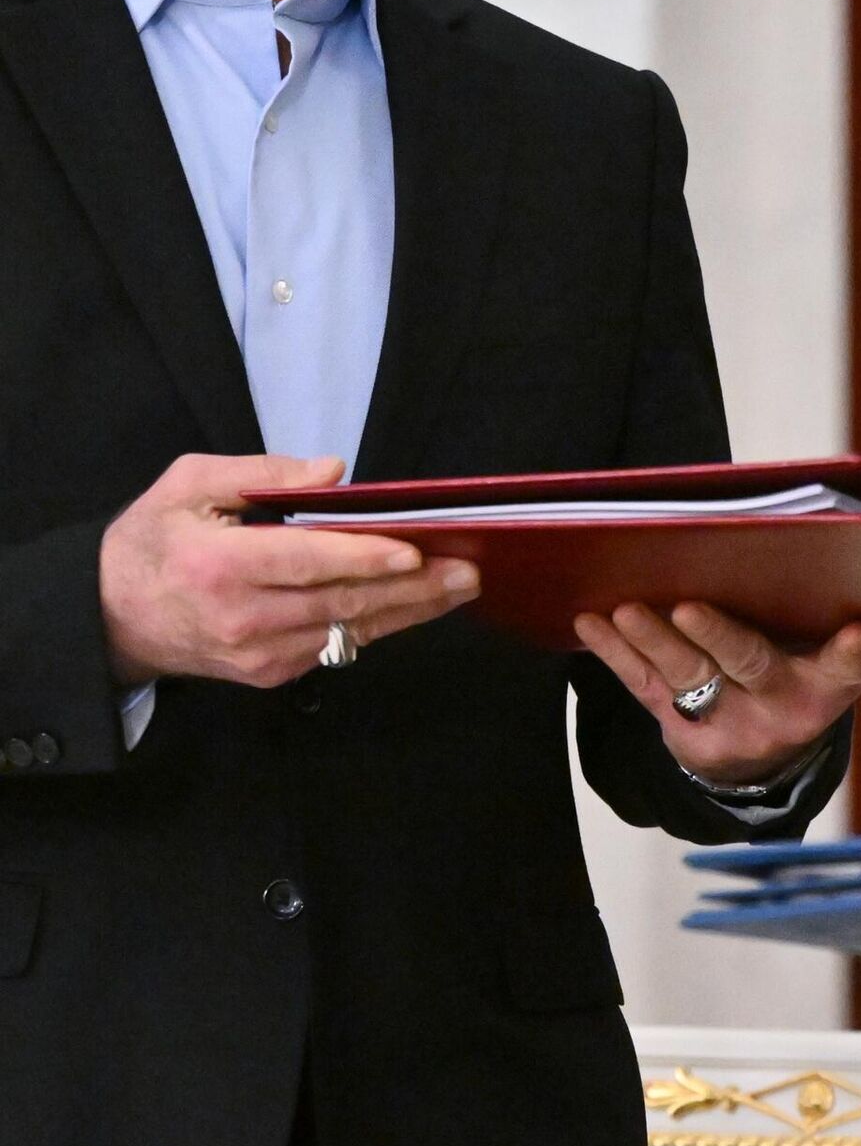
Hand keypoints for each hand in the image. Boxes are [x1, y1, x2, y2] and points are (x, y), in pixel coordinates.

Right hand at [98, 453, 481, 685]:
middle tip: (466, 570)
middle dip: (412, 588)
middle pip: (341, 602)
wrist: (108, 618)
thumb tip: (332, 472)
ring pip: (347, 631)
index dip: (365, 557)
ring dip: (409, 611)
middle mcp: (241, 618)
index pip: (307, 563)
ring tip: (459, 587)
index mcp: (220, 566)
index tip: (415, 549)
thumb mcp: (188, 484)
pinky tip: (416, 605)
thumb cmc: (152, 540)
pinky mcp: (268, 674)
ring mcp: (256, 655)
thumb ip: (261, 471)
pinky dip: (377, 626)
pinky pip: (334, 647)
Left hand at [574, 600, 860, 787]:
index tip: (856, 633)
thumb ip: (819, 624)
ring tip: (627, 611)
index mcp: (825, 685)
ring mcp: (727, 722)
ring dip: (654, 641)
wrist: (764, 764)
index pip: (845, 668)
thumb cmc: (797, 677)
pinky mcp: (680, 731)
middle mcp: (778, 705)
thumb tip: (783, 547)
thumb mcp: (823, 661)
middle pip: (750, 665)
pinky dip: (618, 653)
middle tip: (688, 608)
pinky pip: (646, 688)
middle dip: (718, 637)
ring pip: (689, 677)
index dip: (851, 652)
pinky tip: (593, 622)